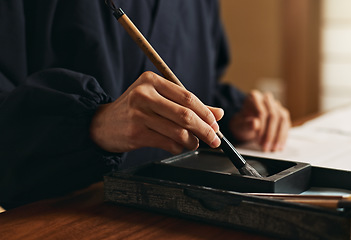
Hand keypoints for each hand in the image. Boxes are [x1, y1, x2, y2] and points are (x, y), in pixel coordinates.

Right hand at [90, 71, 223, 153]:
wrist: (102, 124)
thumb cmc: (136, 110)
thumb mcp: (160, 100)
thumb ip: (188, 105)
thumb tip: (219, 114)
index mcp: (152, 81)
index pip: (188, 97)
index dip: (206, 113)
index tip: (216, 124)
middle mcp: (144, 94)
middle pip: (185, 114)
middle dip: (205, 129)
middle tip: (215, 139)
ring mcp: (138, 114)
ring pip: (178, 131)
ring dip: (192, 141)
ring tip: (195, 143)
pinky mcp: (136, 133)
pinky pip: (167, 143)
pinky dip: (178, 147)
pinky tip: (179, 147)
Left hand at [229, 90, 290, 151]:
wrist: (245, 125)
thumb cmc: (241, 123)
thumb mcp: (239, 125)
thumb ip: (245, 124)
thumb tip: (255, 123)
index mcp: (254, 97)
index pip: (262, 112)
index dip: (262, 128)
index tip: (259, 140)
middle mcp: (266, 99)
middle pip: (273, 115)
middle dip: (270, 134)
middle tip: (265, 147)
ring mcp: (276, 106)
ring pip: (282, 119)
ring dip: (278, 136)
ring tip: (272, 148)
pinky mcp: (282, 114)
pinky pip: (286, 124)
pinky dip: (283, 136)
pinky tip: (279, 146)